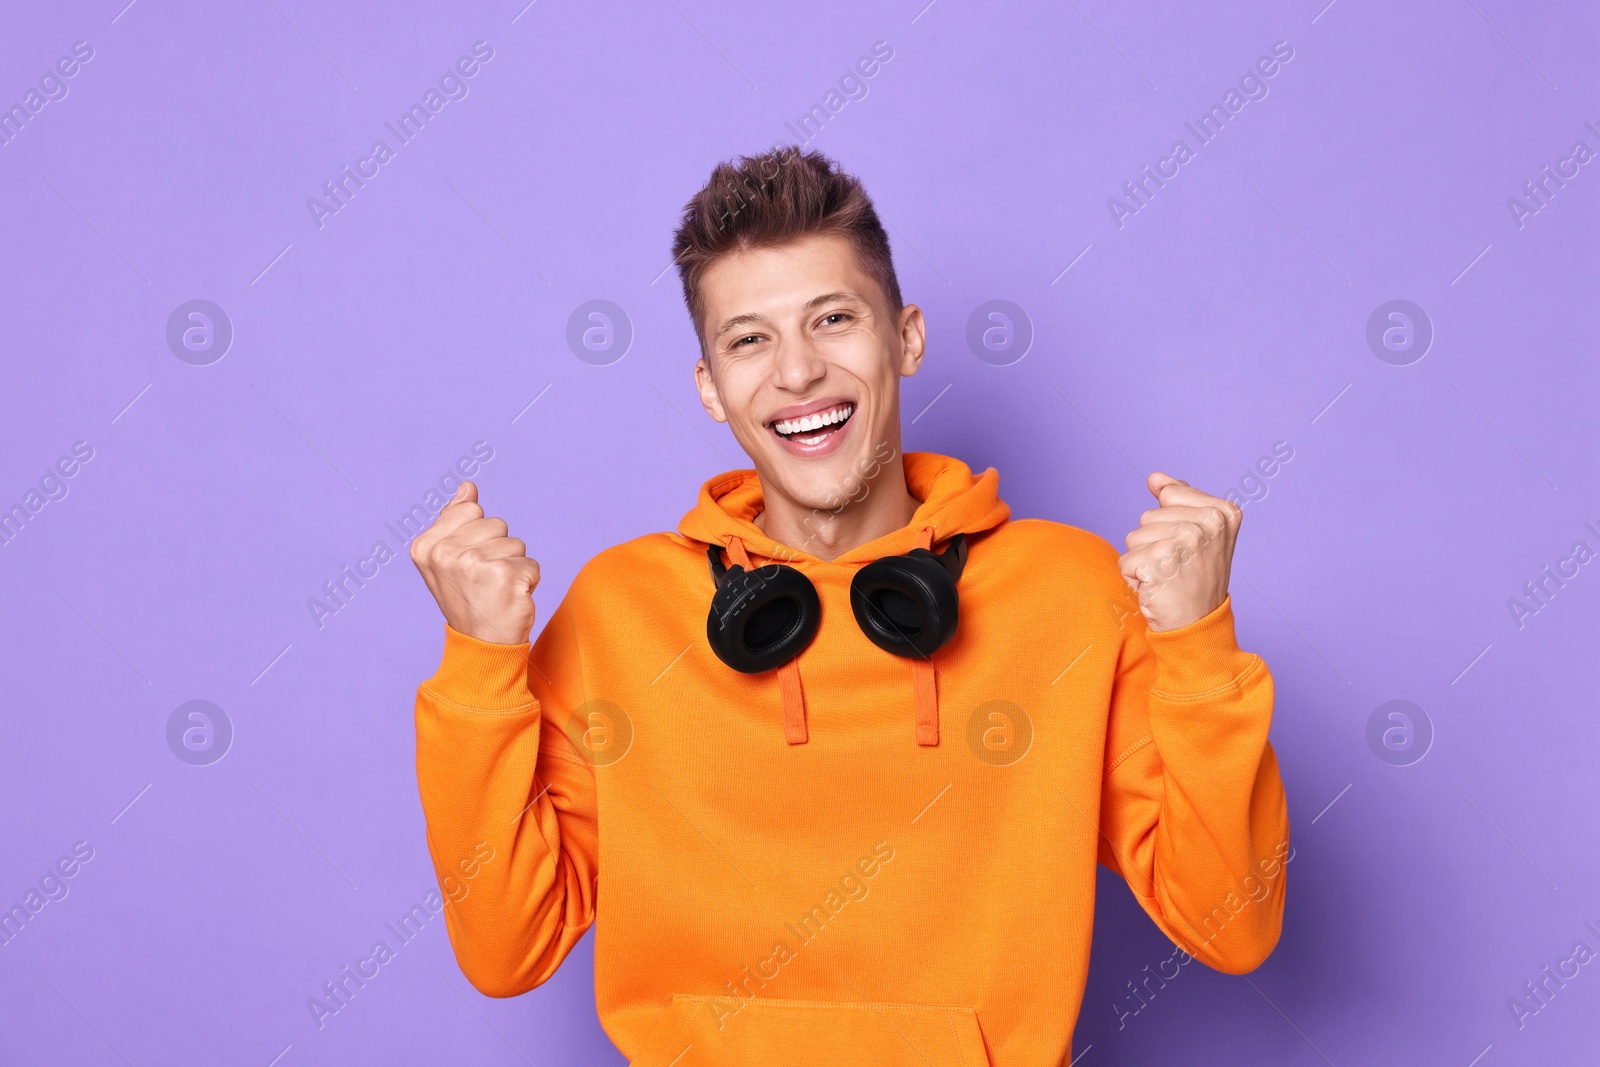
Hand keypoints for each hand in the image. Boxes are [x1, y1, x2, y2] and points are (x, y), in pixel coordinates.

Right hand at [409, 481, 539, 644]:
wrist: (481, 645)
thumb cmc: (468, 599)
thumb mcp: (450, 559)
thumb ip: (455, 520)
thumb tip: (468, 487)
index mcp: (426, 547)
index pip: (470, 510)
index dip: (478, 535)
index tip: (467, 564)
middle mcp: (446, 554)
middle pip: (496, 523)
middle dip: (498, 549)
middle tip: (485, 580)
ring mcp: (474, 565)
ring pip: (516, 543)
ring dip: (514, 565)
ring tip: (497, 590)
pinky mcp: (505, 576)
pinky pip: (531, 564)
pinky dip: (528, 581)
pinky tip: (511, 598)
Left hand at [1119, 472, 1240, 632]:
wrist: (1199, 624)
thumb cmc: (1196, 580)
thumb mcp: (1198, 534)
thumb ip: (1179, 500)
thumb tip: (1155, 478)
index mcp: (1223, 511)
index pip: (1169, 494)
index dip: (1169, 524)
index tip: (1191, 549)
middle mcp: (1209, 522)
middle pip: (1148, 516)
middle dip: (1154, 544)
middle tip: (1178, 568)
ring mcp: (1186, 540)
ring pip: (1134, 537)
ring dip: (1144, 561)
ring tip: (1169, 577)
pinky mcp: (1161, 561)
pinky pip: (1126, 561)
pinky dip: (1134, 579)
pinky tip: (1158, 589)